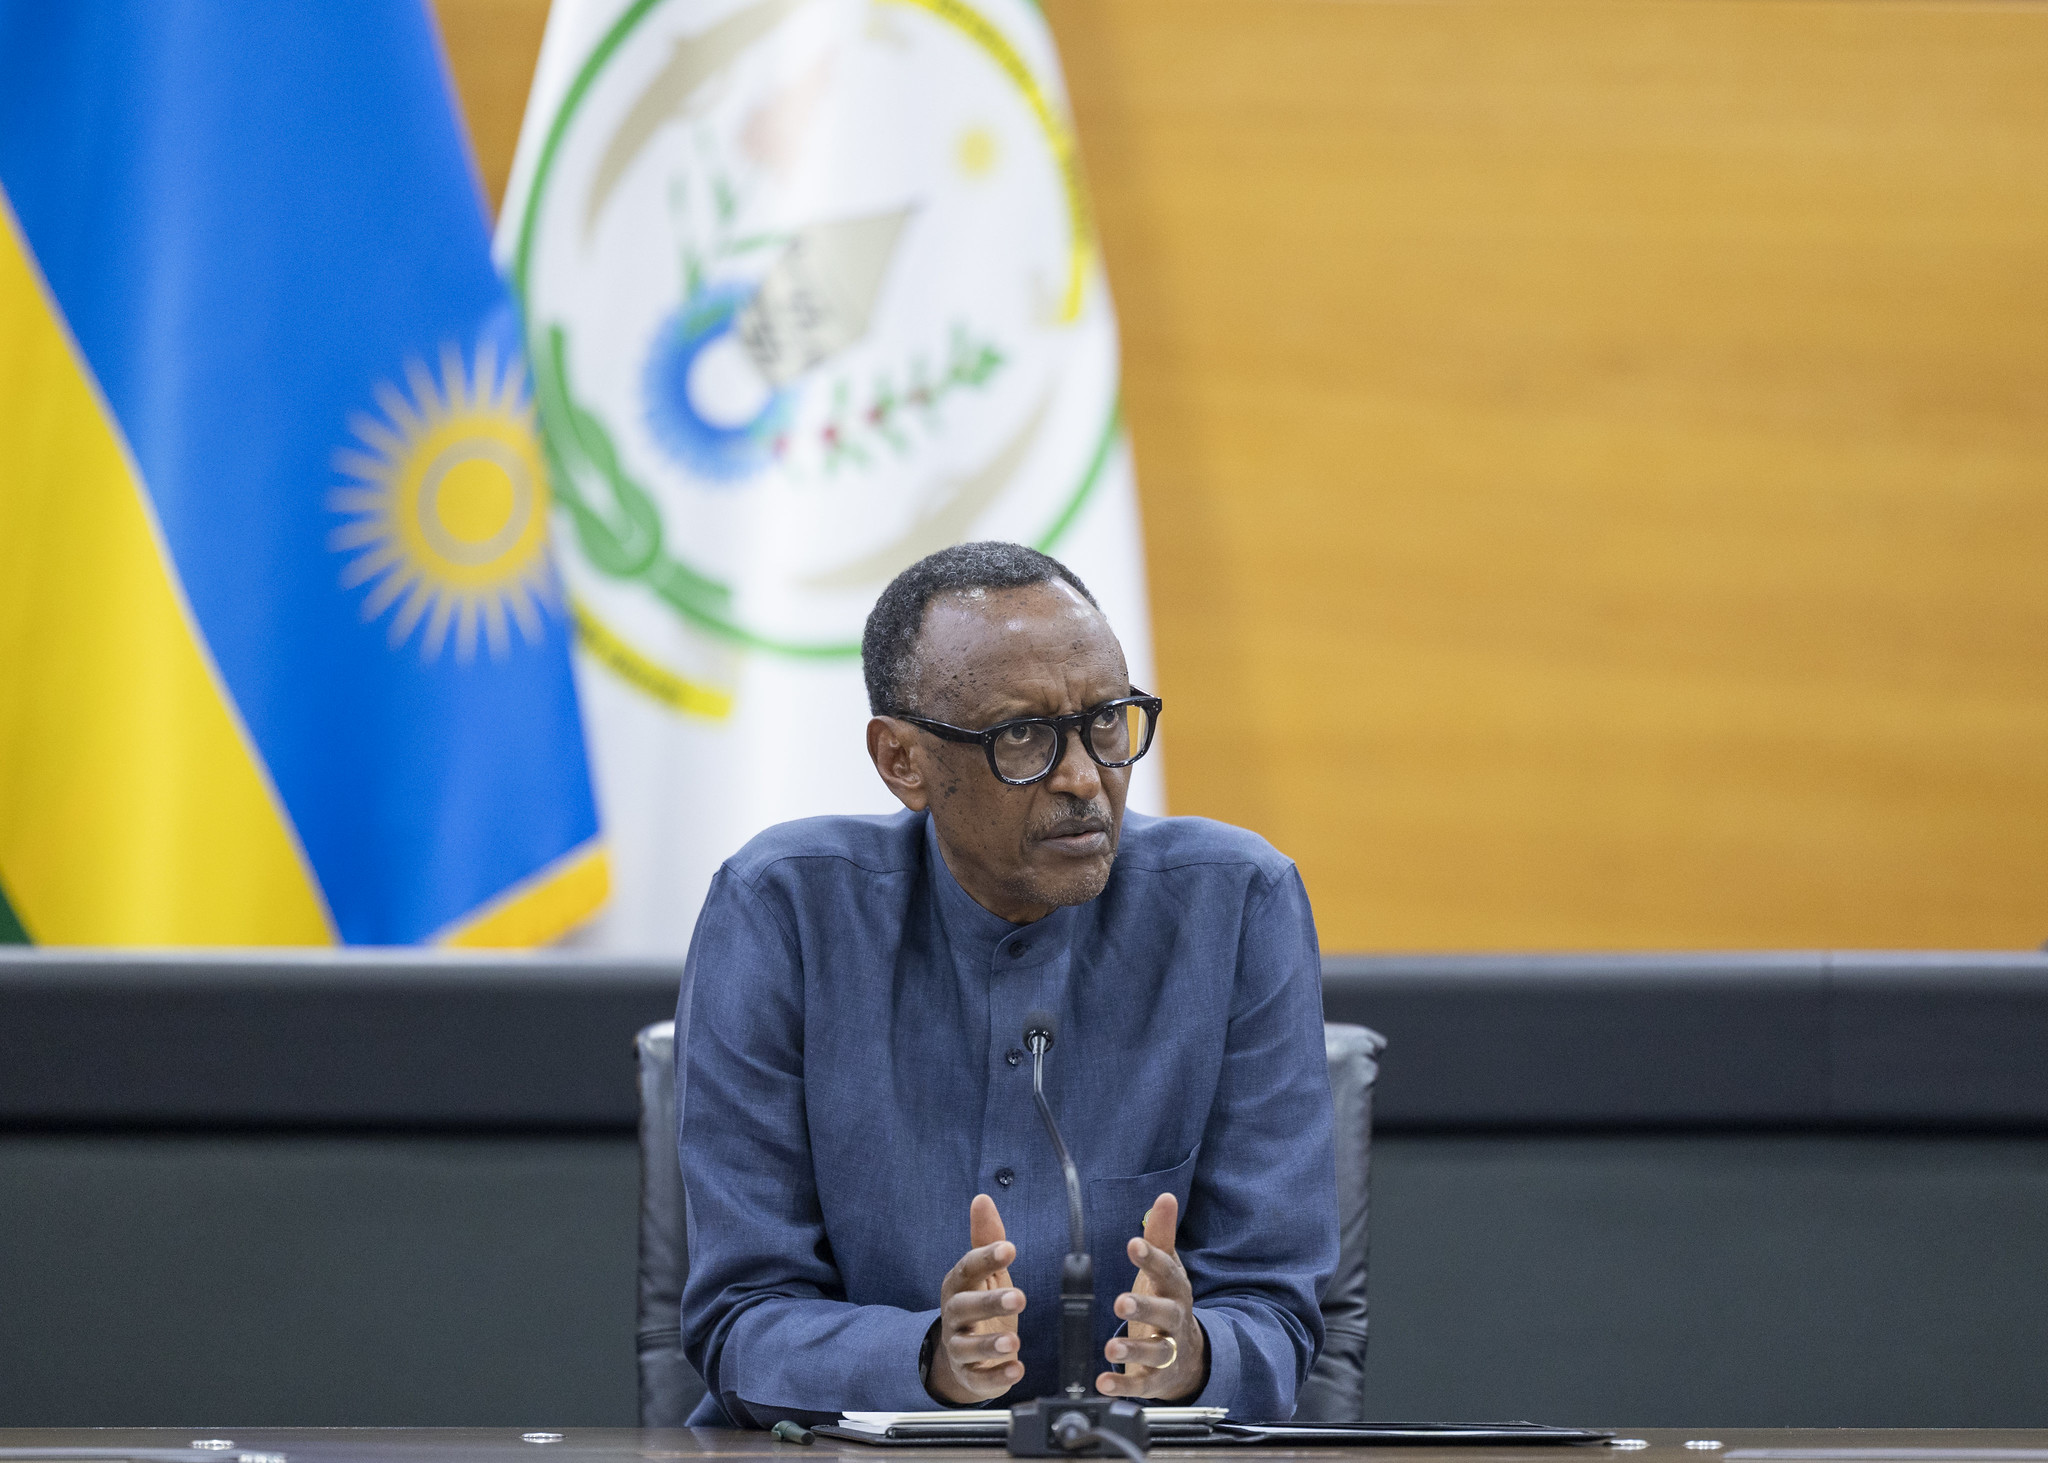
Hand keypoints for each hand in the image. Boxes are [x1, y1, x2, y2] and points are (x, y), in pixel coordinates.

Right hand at [927, 1193, 1026, 1403]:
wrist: (962, 1355)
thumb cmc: (978, 1304)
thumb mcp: (984, 1273)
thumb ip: (986, 1239)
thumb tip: (982, 1199)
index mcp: (959, 1285)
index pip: (967, 1269)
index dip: (986, 1258)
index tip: (1009, 1249)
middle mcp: (954, 1315)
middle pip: (965, 1307)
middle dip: (990, 1302)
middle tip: (1019, 1297)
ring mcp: (959, 1346)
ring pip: (968, 1346)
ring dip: (989, 1345)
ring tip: (1014, 1343)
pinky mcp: (970, 1374)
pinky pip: (980, 1377)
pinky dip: (996, 1376)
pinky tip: (1016, 1370)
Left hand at [1098, 1191, 1206, 1400]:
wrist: (1191, 1357)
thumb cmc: (1169, 1303)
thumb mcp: (1168, 1269)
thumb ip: (1161, 1236)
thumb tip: (1165, 1197)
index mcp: (1175, 1290)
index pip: (1166, 1272)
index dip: (1151, 1258)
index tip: (1133, 1244)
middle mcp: (1175, 1321)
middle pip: (1164, 1314)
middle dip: (1145, 1308)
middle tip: (1121, 1303)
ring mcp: (1168, 1352)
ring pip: (1156, 1352)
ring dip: (1134, 1351)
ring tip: (1111, 1347)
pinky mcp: (1157, 1379)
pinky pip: (1141, 1384)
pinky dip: (1123, 1385)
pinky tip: (1102, 1383)